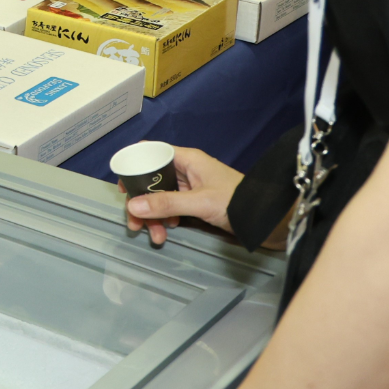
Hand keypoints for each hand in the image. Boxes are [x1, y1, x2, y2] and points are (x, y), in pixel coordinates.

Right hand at [122, 145, 249, 247]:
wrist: (265, 219)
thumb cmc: (237, 201)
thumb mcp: (199, 202)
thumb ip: (166, 203)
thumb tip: (133, 206)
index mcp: (187, 159)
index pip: (152, 153)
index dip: (134, 165)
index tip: (123, 184)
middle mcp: (187, 170)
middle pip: (153, 180)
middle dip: (142, 202)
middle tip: (135, 222)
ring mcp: (191, 187)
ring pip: (161, 197)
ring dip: (154, 216)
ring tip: (155, 235)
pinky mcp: (196, 202)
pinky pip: (172, 207)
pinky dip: (166, 219)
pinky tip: (168, 230)